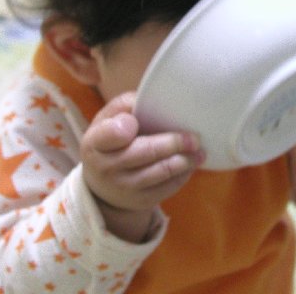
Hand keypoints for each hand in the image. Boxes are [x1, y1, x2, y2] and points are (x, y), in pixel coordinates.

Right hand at [80, 92, 204, 241]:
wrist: (103, 186)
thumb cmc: (110, 142)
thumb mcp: (106, 121)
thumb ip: (124, 105)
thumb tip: (150, 95)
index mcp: (96, 142)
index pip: (112, 133)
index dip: (127, 126)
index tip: (138, 121)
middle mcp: (107, 167)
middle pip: (146, 152)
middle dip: (174, 143)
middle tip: (194, 137)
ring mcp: (125, 187)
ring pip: (162, 172)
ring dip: (186, 160)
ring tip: (199, 151)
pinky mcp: (141, 200)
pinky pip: (169, 187)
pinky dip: (184, 174)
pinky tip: (191, 163)